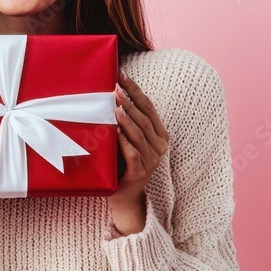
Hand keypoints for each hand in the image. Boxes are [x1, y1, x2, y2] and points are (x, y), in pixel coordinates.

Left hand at [109, 69, 169, 233]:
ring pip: (140, 135)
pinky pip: (134, 154)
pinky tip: (116, 131)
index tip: (122, 75)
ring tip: (116, 106)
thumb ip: (125, 119)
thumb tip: (110, 91)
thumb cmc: (122, 160)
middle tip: (116, 88)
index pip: (149, 107)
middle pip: (145, 118)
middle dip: (130, 101)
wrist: (123, 194)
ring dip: (128, 119)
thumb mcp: (126, 137)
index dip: (136, 90)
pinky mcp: (140, 173)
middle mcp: (159, 146)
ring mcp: (152, 160)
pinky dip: (125, 142)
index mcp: (159, 134)